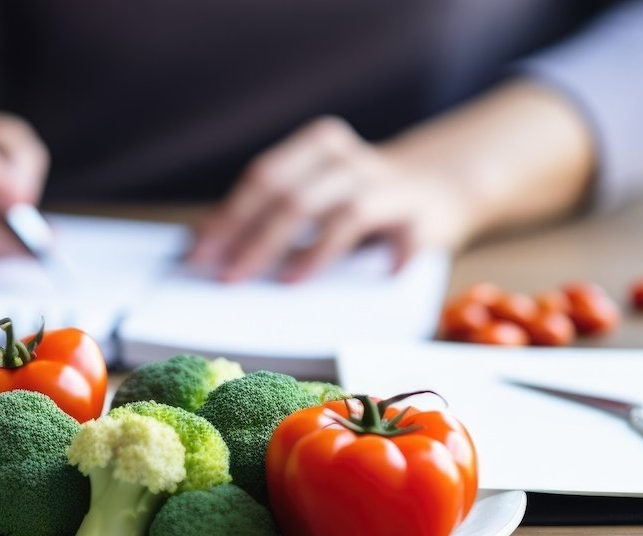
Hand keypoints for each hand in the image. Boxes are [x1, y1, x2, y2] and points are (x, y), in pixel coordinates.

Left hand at [188, 116, 475, 282]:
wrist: (442, 186)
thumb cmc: (357, 200)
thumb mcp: (312, 193)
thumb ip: (265, 212)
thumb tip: (201, 241)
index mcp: (319, 147)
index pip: (265, 177)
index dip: (230, 216)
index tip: (200, 254)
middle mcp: (354, 162)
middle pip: (297, 196)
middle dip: (257, 239)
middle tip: (230, 277)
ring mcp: (391, 189)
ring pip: (346, 213)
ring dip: (314, 251)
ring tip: (286, 282)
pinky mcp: (425, 219)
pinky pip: (408, 238)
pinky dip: (396, 257)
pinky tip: (384, 276)